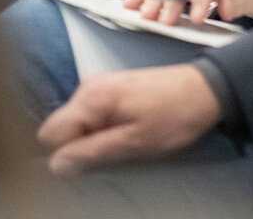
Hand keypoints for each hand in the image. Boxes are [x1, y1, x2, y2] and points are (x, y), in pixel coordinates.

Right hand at [37, 64, 220, 172]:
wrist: (203, 90)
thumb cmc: (176, 113)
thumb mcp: (134, 143)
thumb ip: (91, 153)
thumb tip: (57, 165)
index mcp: (91, 98)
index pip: (49, 133)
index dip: (64, 155)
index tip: (87, 164)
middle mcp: (89, 88)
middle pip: (61, 129)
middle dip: (79, 148)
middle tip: (112, 153)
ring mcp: (99, 87)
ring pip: (76, 125)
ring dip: (93, 140)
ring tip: (124, 141)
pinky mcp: (109, 91)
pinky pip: (91, 118)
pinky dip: (102, 130)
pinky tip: (127, 132)